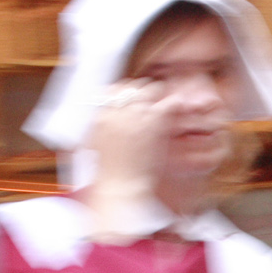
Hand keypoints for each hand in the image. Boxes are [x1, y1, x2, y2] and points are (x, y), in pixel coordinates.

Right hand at [84, 80, 175, 238]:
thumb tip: (104, 116)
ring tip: (159, 103)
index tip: (128, 99)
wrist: (121, 186)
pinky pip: (167, 102)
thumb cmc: (109, 173)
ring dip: (155, 94)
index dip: (121, 92)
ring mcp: (136, 115)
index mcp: (100, 116)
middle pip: (129, 86)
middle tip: (146, 100)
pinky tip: (176, 106)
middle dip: (138, 91)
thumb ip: (100, 126)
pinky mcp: (154, 123)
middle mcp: (117, 112)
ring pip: (148, 88)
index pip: (110, 90)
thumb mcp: (95, 145)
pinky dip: (173, 102)